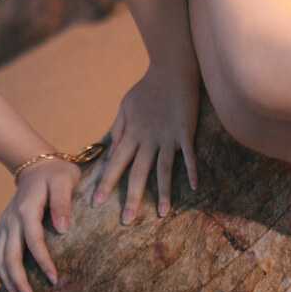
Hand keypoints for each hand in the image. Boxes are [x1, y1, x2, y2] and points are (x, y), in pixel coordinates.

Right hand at [0, 159, 79, 291]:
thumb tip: (62, 229)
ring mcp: (5, 222)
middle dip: (19, 280)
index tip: (54, 279)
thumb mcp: (65, 180)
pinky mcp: (3, 224)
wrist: (36, 163)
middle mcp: (11, 218)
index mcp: (27, 208)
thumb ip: (63, 202)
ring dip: (6, 278)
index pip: (33, 240)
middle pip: (10, 254)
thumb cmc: (56, 173)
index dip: (43, 261)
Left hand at [90, 62, 200, 223]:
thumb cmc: (147, 89)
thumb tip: (110, 152)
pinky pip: (188, 154)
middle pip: (138, 173)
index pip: (116, 163)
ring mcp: (168, 136)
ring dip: (164, 193)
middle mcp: (148, 139)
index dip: (106, 183)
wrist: (170, 70)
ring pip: (163, 169)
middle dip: (132, 197)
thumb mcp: (125, 107)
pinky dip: (191, 170)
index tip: (97, 203)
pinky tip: (194, 187)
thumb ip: (118, 130)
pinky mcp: (185, 131)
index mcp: (132, 134)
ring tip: (163, 214)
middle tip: (127, 220)